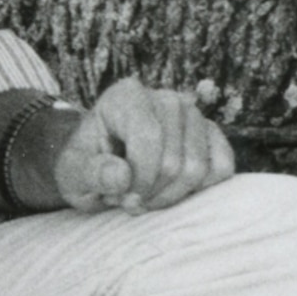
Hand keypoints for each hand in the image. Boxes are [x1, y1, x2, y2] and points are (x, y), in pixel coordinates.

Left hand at [52, 77, 235, 213]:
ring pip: (198, 169)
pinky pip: (222, 168)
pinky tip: (173, 189)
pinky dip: (199, 189)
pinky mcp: (212, 134)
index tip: (121, 198)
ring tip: (147, 194)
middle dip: (152, 192)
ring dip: (171, 195)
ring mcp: (194, 114)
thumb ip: (91, 173)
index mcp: (126, 96)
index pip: (149, 138)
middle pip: (174, 161)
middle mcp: (165, 98)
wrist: (104, 167)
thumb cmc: (88, 167)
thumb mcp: (73, 174)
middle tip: (130, 199)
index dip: (138, 179)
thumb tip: (121, 176)